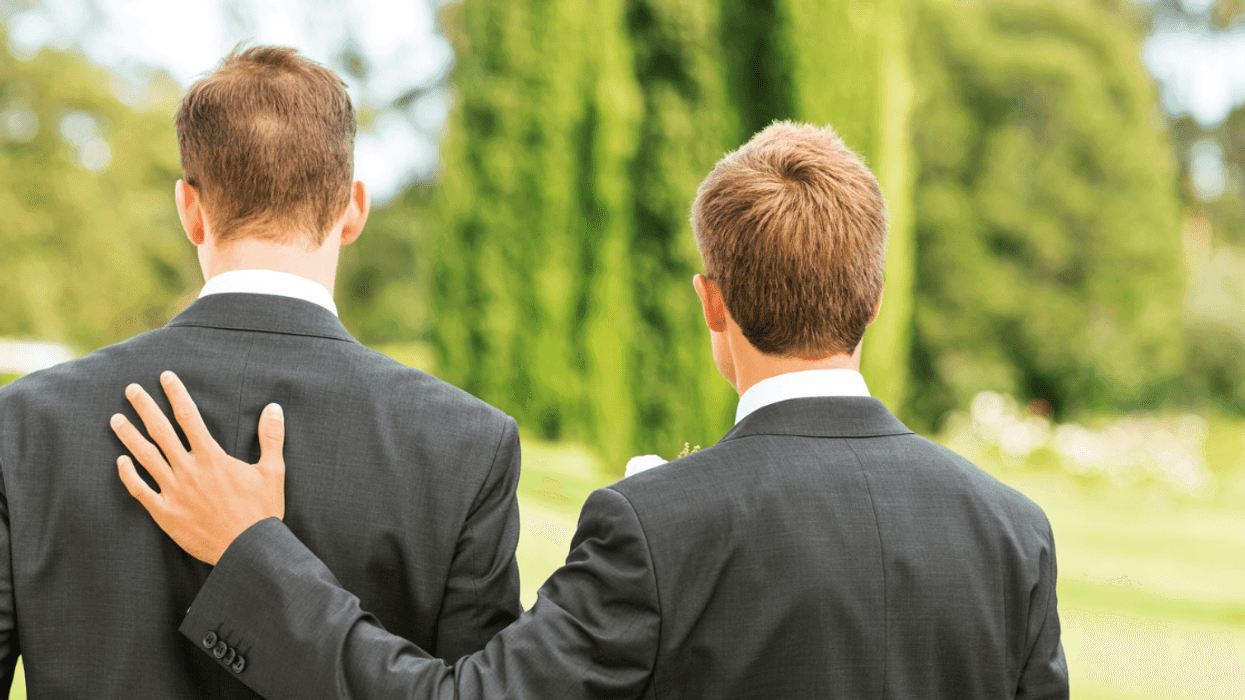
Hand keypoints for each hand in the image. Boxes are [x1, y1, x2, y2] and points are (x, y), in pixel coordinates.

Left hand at [110, 371, 285, 564]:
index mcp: (212, 457)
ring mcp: (174, 492)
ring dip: (129, 436)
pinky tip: (120, 461)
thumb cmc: (263, 511)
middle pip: (161, 432)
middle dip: (144, 408)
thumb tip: (273, 407)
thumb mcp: (273, 471)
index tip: (165, 377)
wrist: (248, 550)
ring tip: (115, 419)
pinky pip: (140, 491)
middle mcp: (188, 470)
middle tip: (131, 389)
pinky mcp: (166, 513)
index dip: (176, 394)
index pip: (189, 417)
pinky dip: (128, 475)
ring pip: (145, 458)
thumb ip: (271, 437)